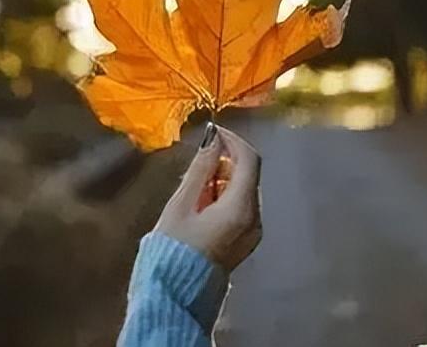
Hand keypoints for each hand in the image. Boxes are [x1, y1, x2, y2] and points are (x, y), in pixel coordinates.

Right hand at [155, 123, 261, 271]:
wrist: (176, 295)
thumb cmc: (172, 249)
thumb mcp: (181, 205)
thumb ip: (199, 170)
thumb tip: (213, 141)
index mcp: (240, 208)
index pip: (249, 159)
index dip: (233, 140)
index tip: (213, 132)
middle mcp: (254, 219)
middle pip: (249, 175)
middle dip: (226, 161)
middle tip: (196, 166)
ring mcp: (253, 232)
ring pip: (245, 190)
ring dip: (223, 180)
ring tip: (193, 191)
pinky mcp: (246, 240)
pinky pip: (241, 207)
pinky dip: (225, 197)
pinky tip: (201, 207)